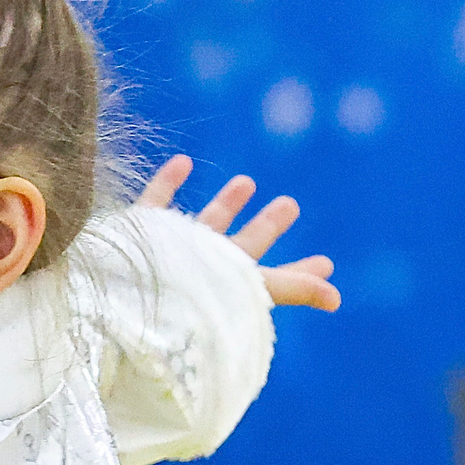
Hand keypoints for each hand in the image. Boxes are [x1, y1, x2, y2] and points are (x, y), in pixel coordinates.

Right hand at [140, 155, 339, 311]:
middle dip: (268, 226)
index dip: (303, 273)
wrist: (126, 303)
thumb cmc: (191, 298)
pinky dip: (167, 182)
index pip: (276, 279)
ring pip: (206, 223)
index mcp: (232, 285)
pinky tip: (181, 162)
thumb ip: (292, 288)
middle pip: (245, 245)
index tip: (329, 261)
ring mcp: (172, 251)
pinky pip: (155, 203)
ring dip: (226, 203)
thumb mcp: (251, 289)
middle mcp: (205, 269)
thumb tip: (338, 299)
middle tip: (292, 204)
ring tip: (248, 181)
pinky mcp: (140, 232)